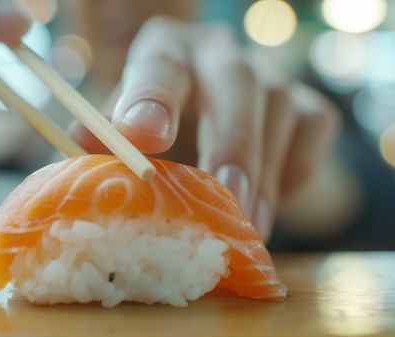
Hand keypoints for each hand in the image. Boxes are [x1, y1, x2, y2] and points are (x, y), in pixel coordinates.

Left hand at [70, 17, 339, 240]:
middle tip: (228, 196)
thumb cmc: (157, 128)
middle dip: (233, 143)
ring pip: (282, 109)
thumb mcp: (125, 129)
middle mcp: (219, 54)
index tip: (144, 138)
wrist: (209, 124)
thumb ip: (105, 137)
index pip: (159, 67)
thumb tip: (81, 142)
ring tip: (248, 226)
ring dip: (265, 175)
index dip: (152, 100)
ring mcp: (270, 73)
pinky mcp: (306, 100)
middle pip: (236, 83)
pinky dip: (294, 172)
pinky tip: (269, 202)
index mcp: (165, 52)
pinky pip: (314, 130)